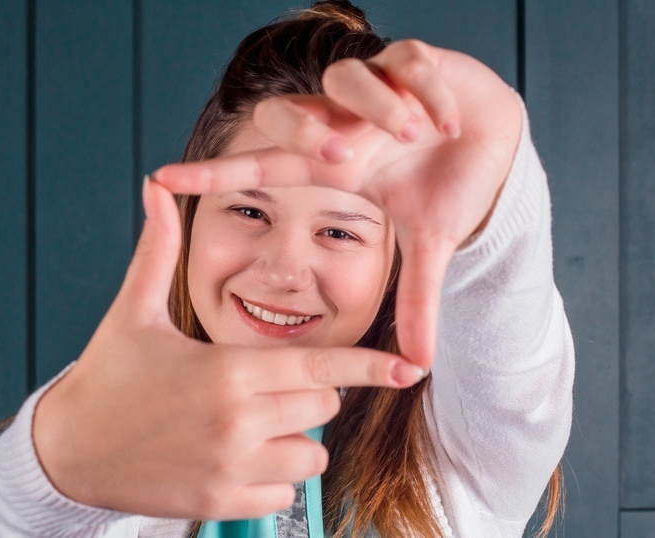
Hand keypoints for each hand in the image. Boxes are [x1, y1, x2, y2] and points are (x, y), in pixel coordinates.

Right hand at [32, 182, 423, 519]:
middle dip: (306, 391)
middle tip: (262, 384)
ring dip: (294, 436)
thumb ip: (158, 249)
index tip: (410, 369)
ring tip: (249, 422)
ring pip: (311, 453)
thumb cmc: (107, 375)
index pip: (318, 364)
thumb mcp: (133, 310)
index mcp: (227, 369)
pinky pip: (283, 492)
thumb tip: (157, 187)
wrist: (68, 449)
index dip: (369, 366)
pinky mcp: (221, 502)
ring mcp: (231, 468)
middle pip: (321, 404)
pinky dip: (272, 475)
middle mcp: (238, 421)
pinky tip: (234, 456)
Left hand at [154, 40, 522, 369]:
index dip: (214, 173)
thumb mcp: (429, 244)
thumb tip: (422, 367)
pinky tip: (448, 122)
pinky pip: (409, 61)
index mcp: (334, 168)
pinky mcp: (414, 62)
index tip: (162, 179)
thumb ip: (416, 298)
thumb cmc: (446, 188)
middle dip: (310, 132)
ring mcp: (375, 89)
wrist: (492, 143)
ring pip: (348, 78)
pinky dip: (428, 91)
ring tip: (417, 136)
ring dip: (380, 107)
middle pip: (288, 114)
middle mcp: (343, 124)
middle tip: (346, 156)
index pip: (262, 168)